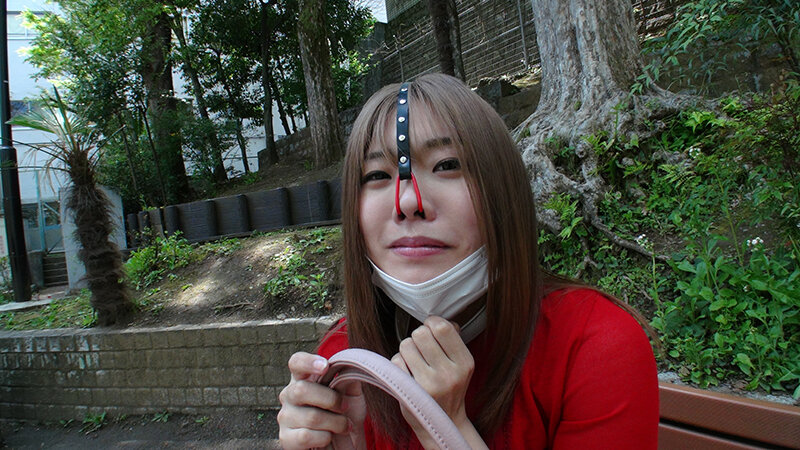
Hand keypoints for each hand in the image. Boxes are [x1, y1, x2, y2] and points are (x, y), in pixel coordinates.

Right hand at [277, 352, 366, 449]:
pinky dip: (324, 438)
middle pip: (301, 389)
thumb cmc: (344, 414)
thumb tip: (350, 365)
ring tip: (344, 427)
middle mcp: (289, 395)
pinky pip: (306, 436)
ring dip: (335, 423)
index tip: (325, 366)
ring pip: (310, 416)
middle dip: (331, 400)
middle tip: (344, 407)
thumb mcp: (352, 394)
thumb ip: (349, 378)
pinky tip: (328, 437)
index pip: (296, 362)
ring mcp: (285, 417)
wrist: (343, 443)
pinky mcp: (286, 438)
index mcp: (304, 378)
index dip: (308, 362)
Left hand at [391, 316, 478, 448]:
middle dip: (417, 336)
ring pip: (406, 345)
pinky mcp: (411, 392)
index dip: (431, 323)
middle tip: (421, 348)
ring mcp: (430, 384)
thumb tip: (439, 319)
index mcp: (465, 362)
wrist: (443, 422)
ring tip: (414, 361)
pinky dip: (398, 363)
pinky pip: (396, 361)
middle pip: (421, 333)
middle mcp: (449, 374)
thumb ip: (453, 340)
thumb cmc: (449, 388)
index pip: (442, 327)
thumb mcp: (460, 365)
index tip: (430, 331)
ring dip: (407, 350)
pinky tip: (407, 372)